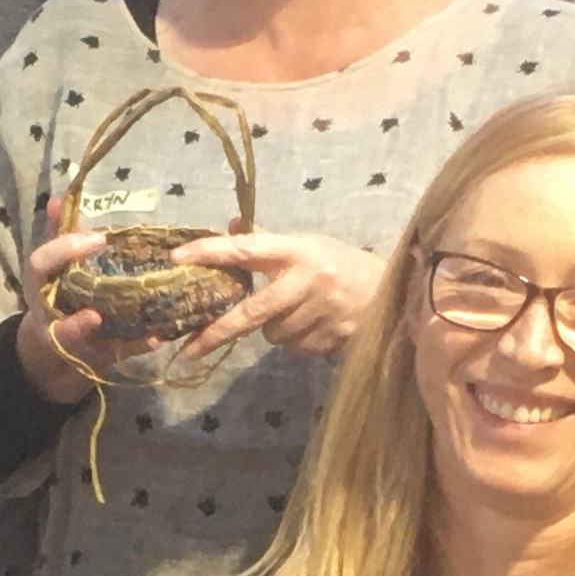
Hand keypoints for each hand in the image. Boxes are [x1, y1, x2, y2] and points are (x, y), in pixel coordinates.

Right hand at [14, 232, 165, 406]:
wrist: (53, 356)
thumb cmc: (61, 301)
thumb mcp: (59, 269)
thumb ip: (61, 235)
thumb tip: (59, 198)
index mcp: (41, 285)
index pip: (40, 263)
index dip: (64, 248)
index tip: (98, 237)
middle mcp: (48, 312)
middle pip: (46, 297)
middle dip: (68, 273)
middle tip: (101, 250)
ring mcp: (67, 340)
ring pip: (69, 333)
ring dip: (82, 325)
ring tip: (99, 316)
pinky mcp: (93, 359)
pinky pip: (114, 354)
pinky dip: (136, 346)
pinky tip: (156, 337)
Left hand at [178, 229, 384, 362]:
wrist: (396, 293)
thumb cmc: (343, 265)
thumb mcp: (308, 246)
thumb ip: (269, 243)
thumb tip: (231, 226)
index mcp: (298, 250)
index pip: (246, 248)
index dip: (211, 252)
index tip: (178, 259)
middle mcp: (307, 280)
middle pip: (253, 311)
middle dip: (219, 331)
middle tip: (190, 349)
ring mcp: (321, 313)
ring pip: (274, 334)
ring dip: (276, 329)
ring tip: (300, 312)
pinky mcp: (331, 339)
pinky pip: (295, 348)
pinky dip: (298, 341)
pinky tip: (317, 325)